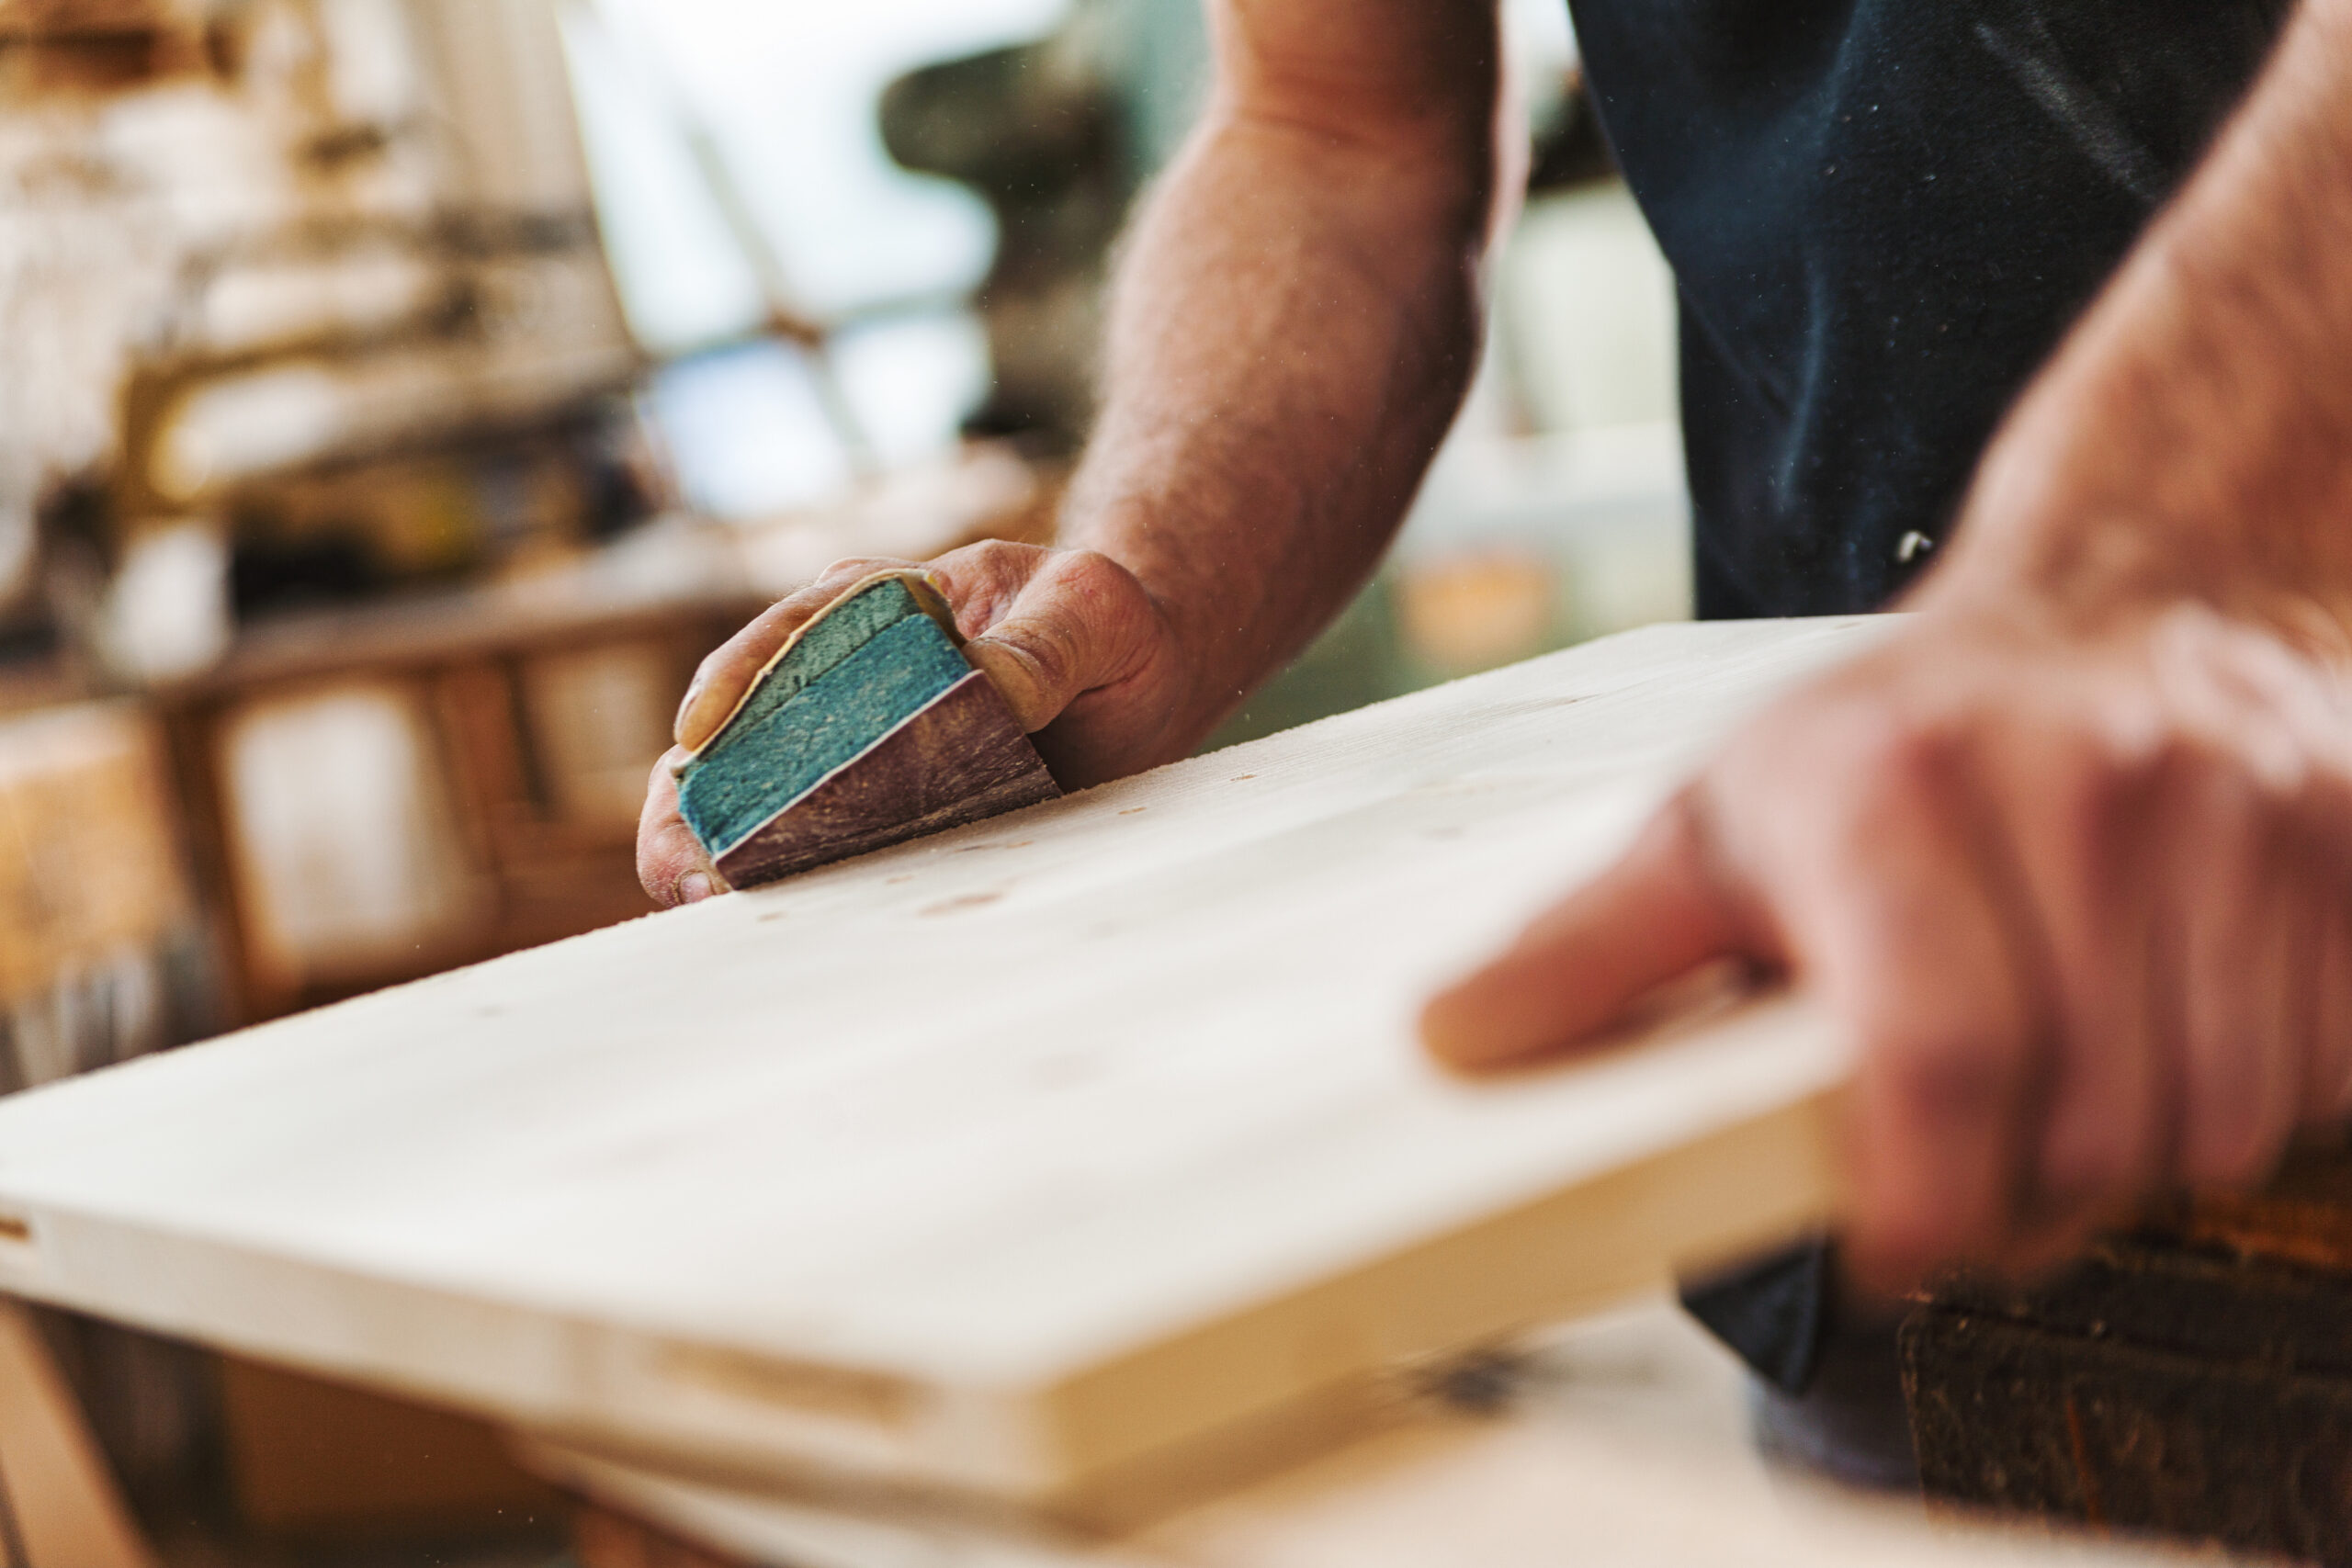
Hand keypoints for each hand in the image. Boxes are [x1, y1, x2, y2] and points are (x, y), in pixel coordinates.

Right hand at [638, 541, 1189, 907]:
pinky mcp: (881, 813)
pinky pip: (816, 850)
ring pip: (755, 798)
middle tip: (684, 868)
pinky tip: (768, 927)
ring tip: (700, 907)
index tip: (699, 737)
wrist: (1146, 672)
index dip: (733, 684)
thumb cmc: (1107, 622)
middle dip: (695, 799)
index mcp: (877, 606)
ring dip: (717, 853)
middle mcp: (843, 675)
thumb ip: (1044, 643)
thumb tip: (986, 686)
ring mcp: (853, 750)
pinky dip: (784, 886)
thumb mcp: (1092, 610)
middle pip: (737, 730)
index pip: (785, 635)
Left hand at [1421, 600, 2351, 1288]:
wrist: (2127, 588)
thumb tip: (1447, 1042)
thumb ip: (1588, 946)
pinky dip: (2253, 1095)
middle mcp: (2079, 784)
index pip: (1936, 1057)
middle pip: (2082, 1126)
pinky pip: (2324, 1072)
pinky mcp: (2350, 841)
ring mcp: (2236, 809)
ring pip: (2213, 1124)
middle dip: (2015, 1197)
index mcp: (1891, 786)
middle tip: (1963, 1163)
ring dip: (2132, 1154)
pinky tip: (2170, 1025)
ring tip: (2056, 1081)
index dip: (1918, 1202)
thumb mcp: (1715, 820)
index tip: (1890, 1253)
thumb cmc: (1895, 736)